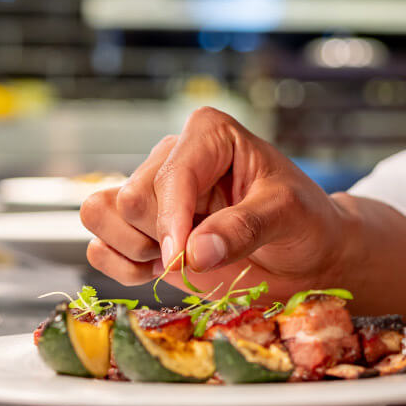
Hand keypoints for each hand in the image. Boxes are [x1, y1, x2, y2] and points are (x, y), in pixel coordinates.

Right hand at [80, 107, 353, 296]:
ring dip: (132, 248)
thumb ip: (243, 228)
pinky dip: (120, 266)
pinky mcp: (140, 228)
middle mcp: (173, 156)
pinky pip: (98, 244)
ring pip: (100, 214)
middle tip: (201, 256)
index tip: (186, 259)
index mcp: (210, 134)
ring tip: (177, 261)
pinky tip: (159, 272)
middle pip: (130, 198)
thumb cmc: (304, 223)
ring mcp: (154, 192)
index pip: (169, 175)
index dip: (172, 220)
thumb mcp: (287, 216)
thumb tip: (194, 252)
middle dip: (160, 238)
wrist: (307, 256)